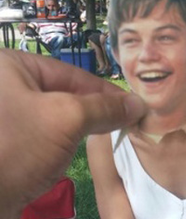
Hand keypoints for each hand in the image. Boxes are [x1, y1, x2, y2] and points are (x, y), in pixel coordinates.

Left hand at [0, 50, 145, 218]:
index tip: (135, 109)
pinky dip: (64, 142)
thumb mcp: (67, 119)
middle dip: (95, 110)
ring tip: (111, 137)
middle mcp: (4, 86)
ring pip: (55, 116)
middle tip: (127, 124)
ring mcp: (4, 117)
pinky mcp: (6, 144)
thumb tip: (138, 104)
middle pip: (63, 93)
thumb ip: (105, 108)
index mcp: (10, 66)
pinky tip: (81, 152)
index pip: (71, 73)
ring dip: (82, 127)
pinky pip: (42, 135)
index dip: (106, 91)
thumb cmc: (17, 148)